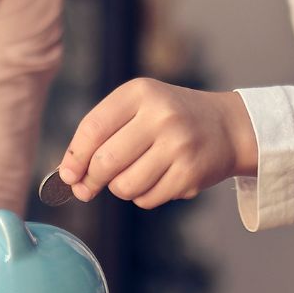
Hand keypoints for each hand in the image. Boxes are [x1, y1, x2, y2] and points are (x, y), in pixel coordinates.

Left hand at [56, 78, 257, 208]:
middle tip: (88, 187)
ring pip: (125, 185)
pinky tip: (156, 180)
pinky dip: (142, 197)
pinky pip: (147, 199)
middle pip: (106, 161)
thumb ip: (102, 133)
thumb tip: (69, 175)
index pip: (93, 128)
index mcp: (140, 93)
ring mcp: (178, 145)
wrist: (226, 127)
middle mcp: (161, 115)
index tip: (67, 175)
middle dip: (91, 180)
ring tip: (132, 176)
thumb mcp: (137, 107)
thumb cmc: (168, 119)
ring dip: (120, 189)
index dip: (74, 156)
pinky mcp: (190, 173)